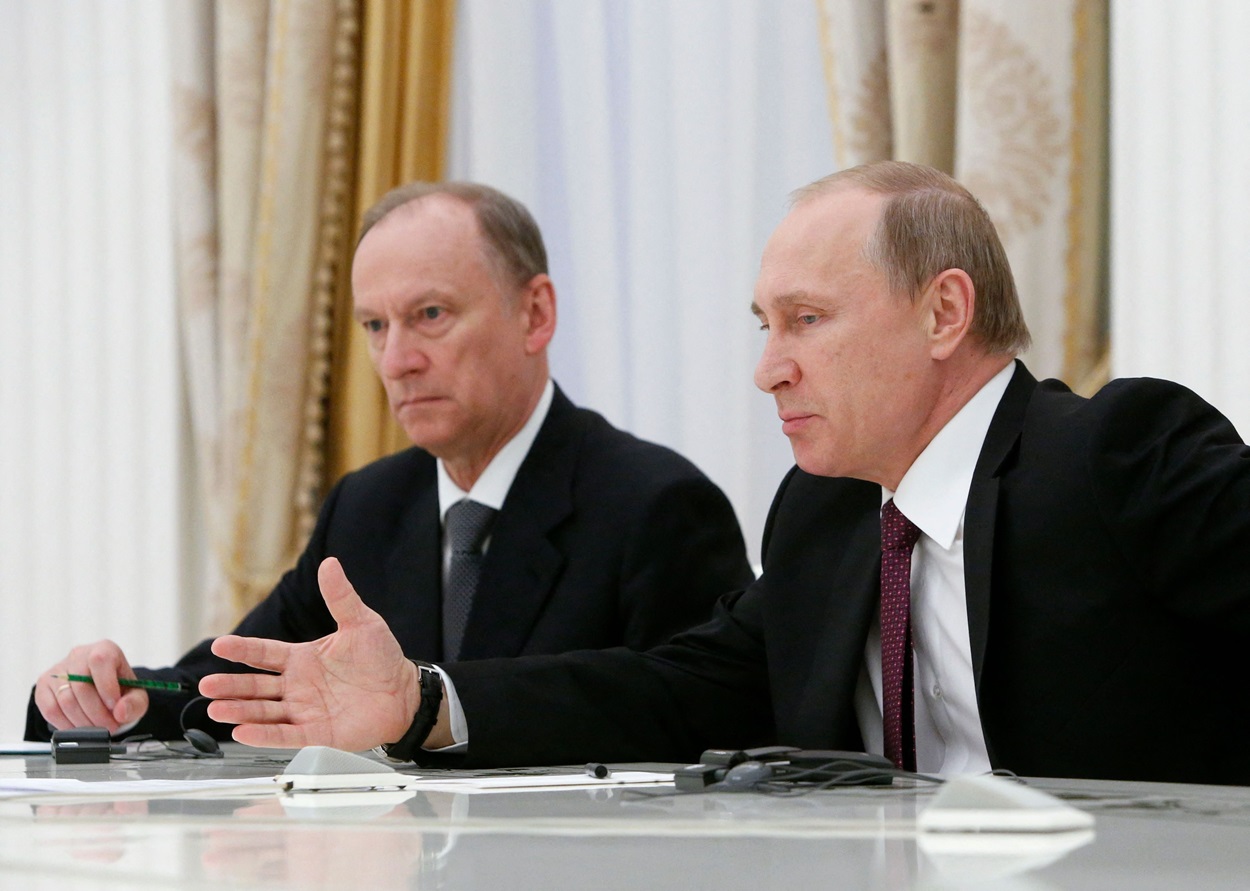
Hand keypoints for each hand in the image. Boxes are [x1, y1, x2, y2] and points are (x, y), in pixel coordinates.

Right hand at [34, 640, 148, 733]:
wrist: (100, 693)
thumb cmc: (119, 691)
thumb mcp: (136, 696)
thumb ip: (134, 703)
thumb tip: (120, 711)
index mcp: (105, 649)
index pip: (100, 660)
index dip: (107, 687)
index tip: (114, 707)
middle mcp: (79, 655)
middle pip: (81, 686)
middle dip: (96, 713)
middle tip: (108, 726)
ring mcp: (59, 670)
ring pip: (66, 700)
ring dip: (82, 722)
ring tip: (96, 729)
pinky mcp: (44, 685)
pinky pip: (50, 709)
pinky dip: (65, 724)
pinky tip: (79, 728)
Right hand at [201, 557, 420, 750]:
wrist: (404, 693)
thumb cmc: (382, 658)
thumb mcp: (361, 623)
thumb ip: (340, 597)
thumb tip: (329, 563)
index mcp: (303, 658)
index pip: (264, 653)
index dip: (242, 649)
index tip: (220, 645)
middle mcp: (297, 685)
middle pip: (256, 685)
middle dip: (231, 686)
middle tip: (207, 685)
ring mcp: (304, 710)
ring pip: (264, 711)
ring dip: (240, 711)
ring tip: (216, 710)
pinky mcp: (316, 732)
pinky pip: (286, 735)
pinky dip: (264, 735)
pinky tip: (243, 732)